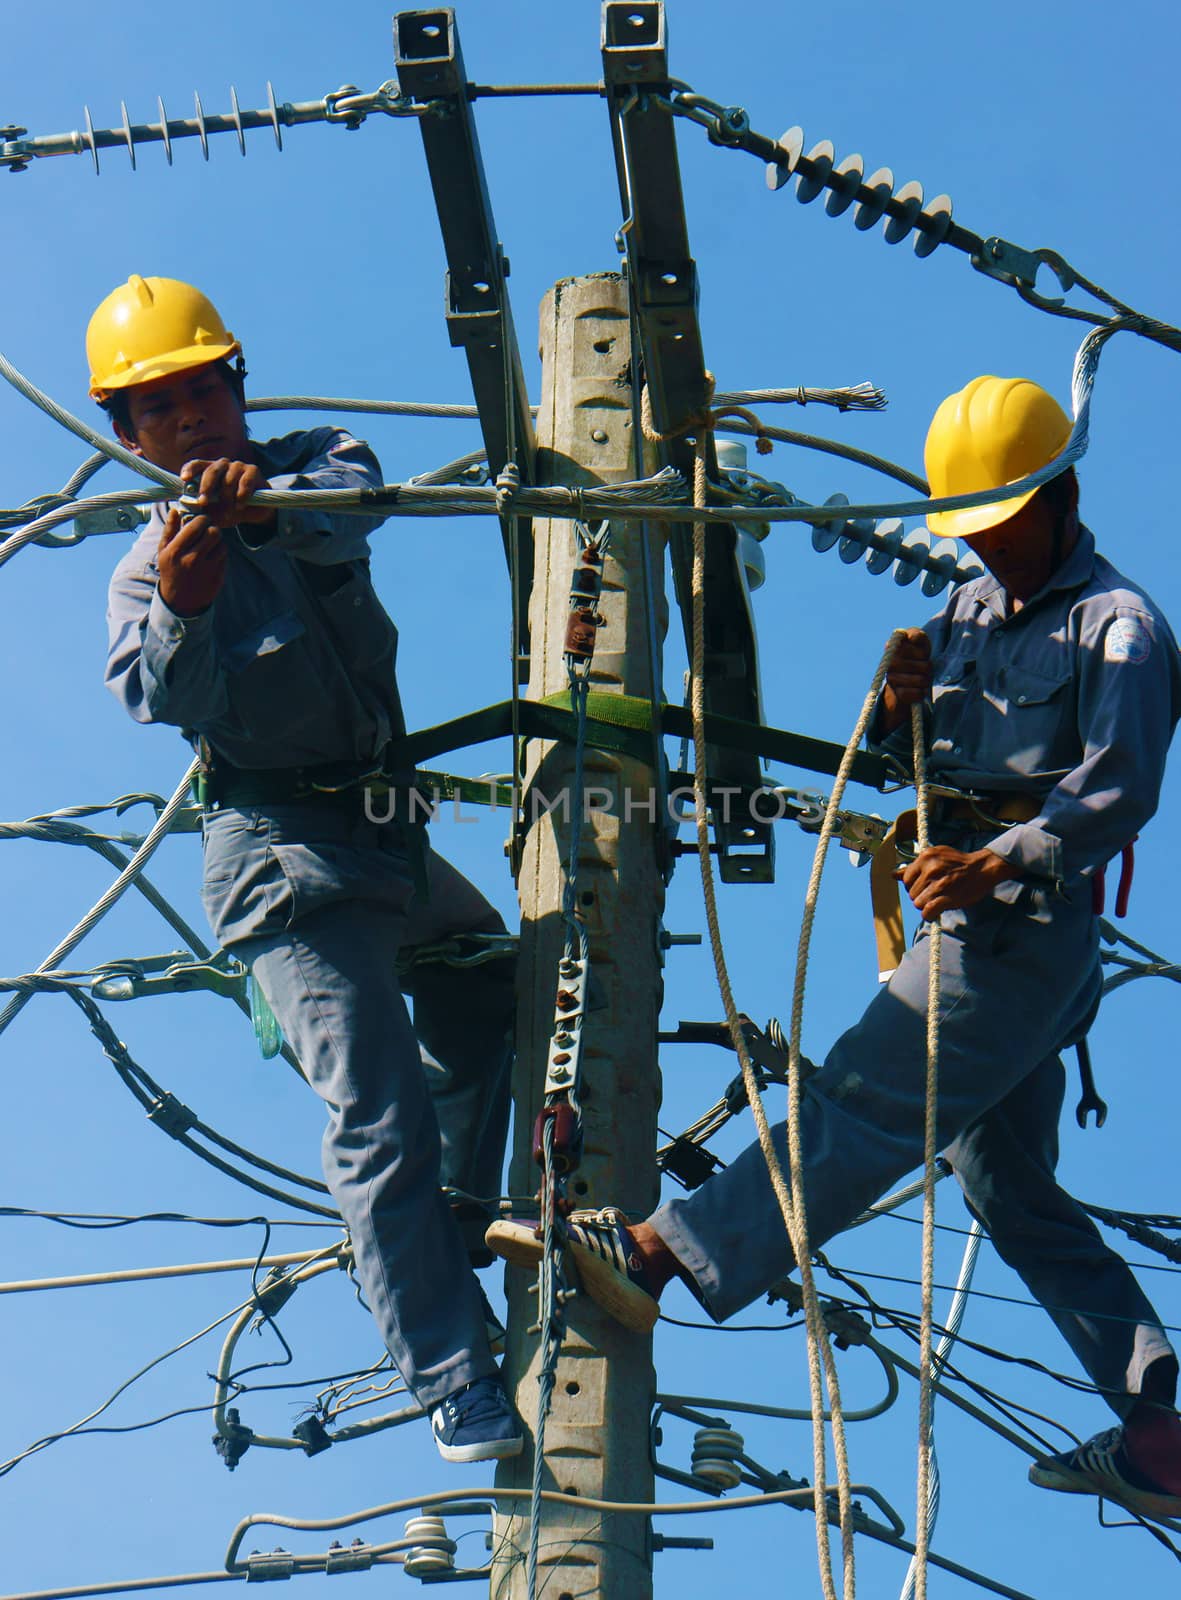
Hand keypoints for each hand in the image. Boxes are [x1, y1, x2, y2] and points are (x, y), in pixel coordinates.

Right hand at [157, 507, 226, 615]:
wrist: (179, 602)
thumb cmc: (171, 570)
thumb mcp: (164, 551)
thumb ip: (170, 530)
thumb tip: (175, 510)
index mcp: (176, 551)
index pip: (197, 525)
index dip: (202, 520)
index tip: (201, 522)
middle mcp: (192, 560)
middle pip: (214, 532)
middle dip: (212, 529)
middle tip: (208, 531)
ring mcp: (207, 570)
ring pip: (222, 544)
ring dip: (217, 542)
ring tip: (209, 546)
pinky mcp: (218, 577)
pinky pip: (225, 557)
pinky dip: (220, 555)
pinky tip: (211, 558)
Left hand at [180, 456, 273, 527]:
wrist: (256, 511)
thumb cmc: (231, 509)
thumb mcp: (215, 512)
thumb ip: (202, 510)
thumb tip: (187, 510)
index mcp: (210, 471)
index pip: (197, 465)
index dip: (190, 470)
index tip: (184, 479)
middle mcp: (223, 465)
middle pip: (211, 471)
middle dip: (206, 487)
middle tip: (203, 502)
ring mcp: (238, 466)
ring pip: (228, 479)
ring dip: (227, 498)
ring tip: (228, 512)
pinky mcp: (253, 470)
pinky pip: (245, 482)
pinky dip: (241, 495)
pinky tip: (240, 505)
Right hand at [879, 628, 932, 734]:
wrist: (903, 680)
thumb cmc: (916, 656)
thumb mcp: (919, 642)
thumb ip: (916, 634)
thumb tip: (912, 639)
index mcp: (894, 647)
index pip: (921, 651)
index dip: (925, 653)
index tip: (920, 653)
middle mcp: (890, 663)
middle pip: (926, 667)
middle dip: (928, 668)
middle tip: (922, 667)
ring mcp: (892, 679)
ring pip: (923, 680)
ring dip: (926, 681)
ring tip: (921, 678)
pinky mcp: (897, 694)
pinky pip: (918, 693)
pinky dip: (921, 693)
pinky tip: (917, 689)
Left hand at [899, 845, 1016, 919]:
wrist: (982, 868)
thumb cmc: (958, 863)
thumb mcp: (935, 856)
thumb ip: (914, 866)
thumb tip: (893, 874)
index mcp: (926, 857)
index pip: (906, 879)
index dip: (914, 885)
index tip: (925, 886)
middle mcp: (930, 869)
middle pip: (911, 893)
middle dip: (920, 896)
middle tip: (933, 893)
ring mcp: (938, 884)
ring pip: (917, 903)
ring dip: (925, 905)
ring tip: (937, 901)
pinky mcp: (947, 898)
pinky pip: (927, 912)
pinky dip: (929, 915)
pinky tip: (935, 912)